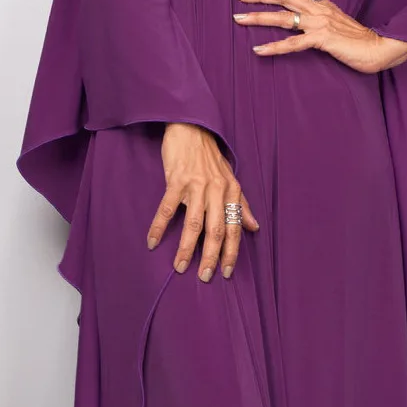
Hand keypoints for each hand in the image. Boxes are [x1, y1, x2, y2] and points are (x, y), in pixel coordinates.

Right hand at [146, 122, 260, 280]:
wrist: (191, 128)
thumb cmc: (210, 157)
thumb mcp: (231, 179)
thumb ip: (242, 205)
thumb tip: (254, 228)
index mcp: (232, 192)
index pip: (234, 228)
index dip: (231, 251)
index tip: (226, 272)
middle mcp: (217, 190)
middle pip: (216, 230)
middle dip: (211, 256)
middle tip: (205, 277)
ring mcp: (196, 185)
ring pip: (193, 223)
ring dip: (186, 247)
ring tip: (180, 267)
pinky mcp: (177, 179)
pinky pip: (167, 207)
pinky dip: (159, 226)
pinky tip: (152, 241)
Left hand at [233, 0, 406, 73]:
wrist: (380, 48)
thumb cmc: (360, 39)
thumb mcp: (338, 22)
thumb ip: (322, 18)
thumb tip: (305, 19)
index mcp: (324, 4)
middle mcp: (319, 9)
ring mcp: (320, 24)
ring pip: (283, 17)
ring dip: (258, 17)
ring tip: (239, 18)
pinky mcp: (322, 40)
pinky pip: (293, 44)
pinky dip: (274, 47)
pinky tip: (258, 50)